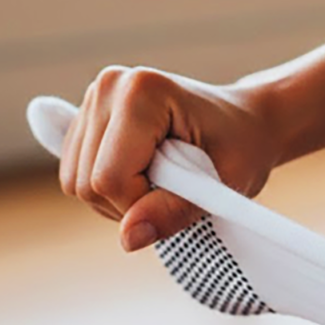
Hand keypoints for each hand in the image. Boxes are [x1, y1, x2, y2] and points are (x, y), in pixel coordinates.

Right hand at [59, 65, 279, 251]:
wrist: (248, 121)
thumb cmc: (243, 147)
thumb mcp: (222, 184)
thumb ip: (172, 212)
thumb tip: (128, 238)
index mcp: (141, 92)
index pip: (109, 178)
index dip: (142, 205)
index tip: (184, 195)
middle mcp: (110, 86)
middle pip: (85, 182)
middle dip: (131, 204)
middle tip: (178, 188)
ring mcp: (95, 98)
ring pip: (75, 183)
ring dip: (120, 199)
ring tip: (165, 179)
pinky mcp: (87, 115)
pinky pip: (76, 174)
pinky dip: (109, 189)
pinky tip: (144, 173)